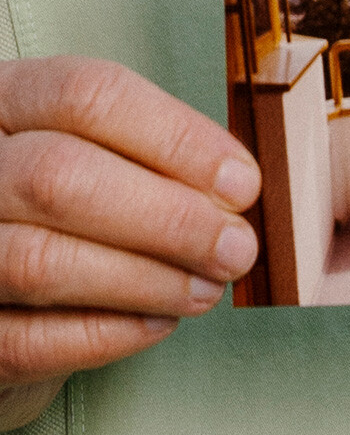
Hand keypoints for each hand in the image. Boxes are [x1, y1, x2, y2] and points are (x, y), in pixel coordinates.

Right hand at [0, 57, 260, 429]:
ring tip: (207, 288)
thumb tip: (234, 190)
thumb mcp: (97, 152)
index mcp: (4, 101)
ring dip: (145, 279)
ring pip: (41, 261)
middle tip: (235, 247)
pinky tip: (158, 322)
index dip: (175, 137)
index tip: (241, 182)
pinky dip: (106, 333)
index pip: (86, 94)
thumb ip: (152, 158)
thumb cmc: (62, 206)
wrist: (1, 285)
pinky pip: (26, 340)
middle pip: (60, 176)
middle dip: (167, 217)